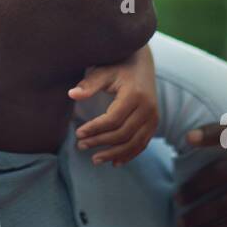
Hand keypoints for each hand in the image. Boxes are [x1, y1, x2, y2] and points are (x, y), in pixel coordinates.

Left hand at [68, 45, 159, 166]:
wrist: (141, 64)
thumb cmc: (118, 66)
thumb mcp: (103, 71)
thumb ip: (89, 84)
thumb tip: (72, 94)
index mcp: (135, 95)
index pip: (113, 119)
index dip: (95, 129)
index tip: (78, 133)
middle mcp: (148, 108)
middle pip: (123, 133)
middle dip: (101, 142)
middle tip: (80, 146)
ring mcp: (153, 117)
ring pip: (134, 143)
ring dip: (114, 154)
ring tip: (94, 159)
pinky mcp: (154, 123)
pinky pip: (142, 144)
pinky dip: (129, 154)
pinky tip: (115, 162)